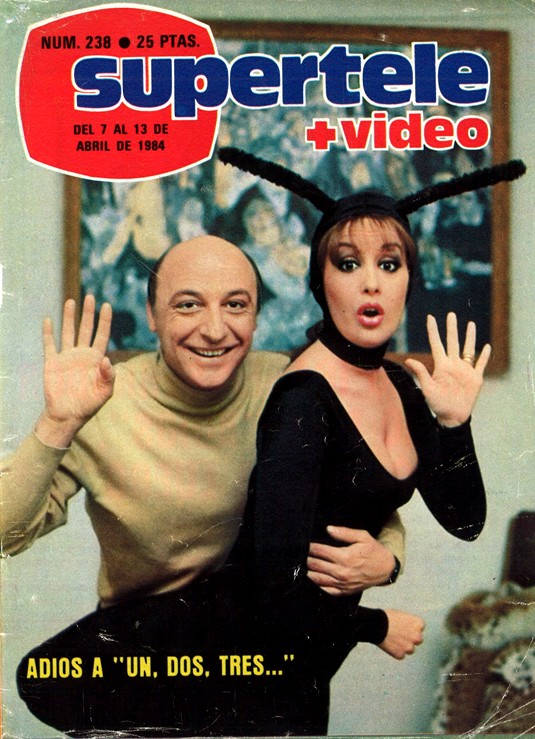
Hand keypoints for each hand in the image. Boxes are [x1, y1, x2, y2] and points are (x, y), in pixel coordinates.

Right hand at [35, 296, 114, 446]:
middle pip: (86, 329)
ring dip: (69, 317)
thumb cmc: (89, 405)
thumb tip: (107, 359)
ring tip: (71, 301)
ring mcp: (67, 357)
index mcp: (96, 359)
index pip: (102, 335)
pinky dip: (48, 332)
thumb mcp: (105, 392)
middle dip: (88, 313)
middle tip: (90, 296)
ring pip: (68, 332)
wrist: (67, 415)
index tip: (107, 305)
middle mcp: (82, 354)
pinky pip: (50, 344)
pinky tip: (49, 320)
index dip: (104, 321)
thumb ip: (109, 376)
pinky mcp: (52, 362)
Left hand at [307, 526, 395, 595]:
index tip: (303, 543)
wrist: (385, 569)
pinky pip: (325, 590)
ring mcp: (341, 584)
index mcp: (344, 556)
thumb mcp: (363, 537)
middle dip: (306, 558)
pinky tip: (309, 579)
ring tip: (299, 565)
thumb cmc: (373, 550)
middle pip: (315, 564)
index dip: (310, 546)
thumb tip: (328, 529)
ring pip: (317, 578)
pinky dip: (315, 585)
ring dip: (307, 571)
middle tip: (298, 553)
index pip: (320, 551)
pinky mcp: (343, 592)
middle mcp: (341, 572)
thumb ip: (345, 532)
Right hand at [378, 610, 424, 659]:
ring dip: (403, 646)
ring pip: (410, 649)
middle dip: (410, 638)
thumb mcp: (401, 615)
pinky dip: (395, 651)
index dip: (411, 628)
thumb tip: (408, 628)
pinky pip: (400, 655)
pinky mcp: (401, 655)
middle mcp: (417, 637)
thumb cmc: (387, 617)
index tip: (405, 627)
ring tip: (393, 639)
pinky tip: (389, 644)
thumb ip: (409, 623)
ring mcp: (409, 647)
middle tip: (399, 634)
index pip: (419, 628)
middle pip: (417, 640)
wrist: (376, 625)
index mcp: (419, 624)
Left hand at [405, 312, 490, 426]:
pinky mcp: (475, 378)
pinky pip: (481, 364)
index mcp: (441, 365)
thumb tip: (409, 360)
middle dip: (452, 328)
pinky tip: (487, 346)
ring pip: (468, 349)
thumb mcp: (428, 388)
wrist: (453, 417)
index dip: (433, 331)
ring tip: (470, 324)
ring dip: (469, 337)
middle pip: (453, 342)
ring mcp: (465, 370)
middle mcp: (453, 365)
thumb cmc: (438, 404)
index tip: (430, 318)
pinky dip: (485, 355)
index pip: (437, 343)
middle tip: (451, 314)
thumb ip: (421, 373)